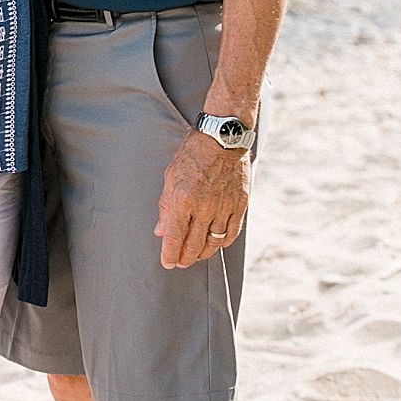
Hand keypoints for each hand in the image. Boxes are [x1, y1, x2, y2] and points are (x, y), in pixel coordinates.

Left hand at [155, 132, 250, 270]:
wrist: (223, 137)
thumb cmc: (193, 153)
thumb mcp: (171, 176)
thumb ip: (166, 206)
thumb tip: (160, 231)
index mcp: (184, 199)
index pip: (175, 237)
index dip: (170, 254)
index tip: (167, 263)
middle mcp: (205, 207)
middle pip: (194, 245)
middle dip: (185, 258)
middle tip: (180, 262)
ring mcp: (225, 207)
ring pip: (214, 242)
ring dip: (203, 253)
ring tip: (195, 255)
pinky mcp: (240, 205)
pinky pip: (231, 232)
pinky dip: (222, 242)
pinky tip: (216, 243)